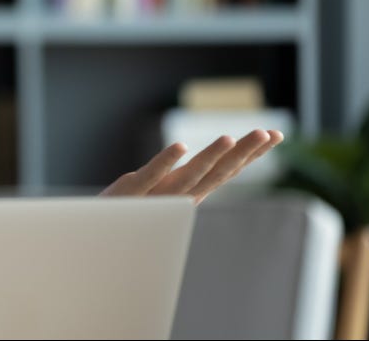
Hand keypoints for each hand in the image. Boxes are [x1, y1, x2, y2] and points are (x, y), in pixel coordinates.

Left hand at [100, 129, 282, 203]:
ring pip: (189, 176)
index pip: (226, 171)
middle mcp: (178, 195)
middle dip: (244, 153)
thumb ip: (184, 180)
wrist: (92, 236)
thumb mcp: (162, 194)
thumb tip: (209, 164)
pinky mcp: (130, 191)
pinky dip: (165, 162)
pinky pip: (150, 176)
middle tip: (267, 133)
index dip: (250, 154)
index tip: (276, 135)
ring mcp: (156, 195)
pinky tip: (180, 146)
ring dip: (211, 157)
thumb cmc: (128, 213)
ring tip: (230, 137)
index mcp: (188, 193)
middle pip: (216, 172)